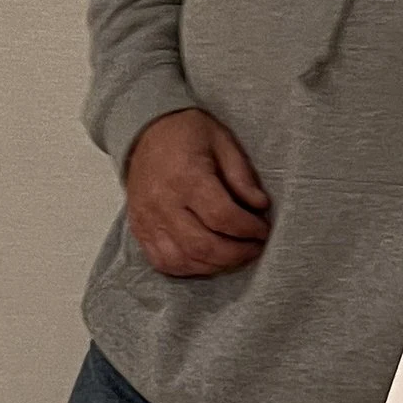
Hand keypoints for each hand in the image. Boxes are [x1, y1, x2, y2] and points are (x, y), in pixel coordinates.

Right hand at [123, 109, 270, 277]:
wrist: (145, 133)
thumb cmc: (188, 134)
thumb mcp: (223, 142)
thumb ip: (241, 176)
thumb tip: (260, 206)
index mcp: (187, 178)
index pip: (222, 217)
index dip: (248, 229)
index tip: (263, 230)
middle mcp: (164, 204)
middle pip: (203, 245)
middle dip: (235, 253)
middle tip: (254, 249)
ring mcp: (148, 222)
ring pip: (183, 260)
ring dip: (214, 265)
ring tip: (235, 258)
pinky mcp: (140, 232)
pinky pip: (163, 263)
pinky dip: (189, 268)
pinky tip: (207, 262)